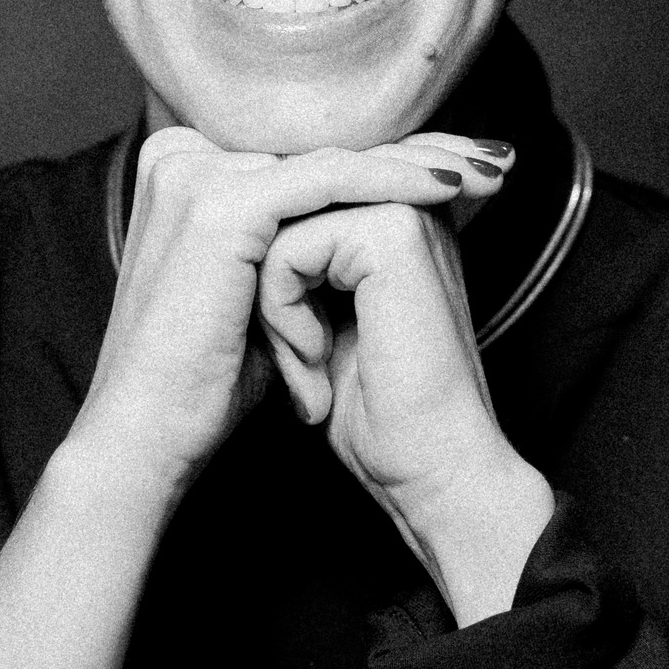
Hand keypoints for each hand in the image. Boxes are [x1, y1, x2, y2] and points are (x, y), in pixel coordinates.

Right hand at [70, 128, 509, 526]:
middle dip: (418, 151)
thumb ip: (300, 241)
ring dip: (419, 163)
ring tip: (490, 171)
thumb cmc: (204, 383)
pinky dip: (394, 182)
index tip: (467, 165)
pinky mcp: (218, 204)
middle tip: (496, 158)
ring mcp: (194, 174)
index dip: (391, 155)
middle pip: (325, 146)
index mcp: (185, 170)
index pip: (309, 150)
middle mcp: (181, 156)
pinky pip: (327, 181)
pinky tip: (448, 188)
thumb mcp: (263, 293)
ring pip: (333, 158)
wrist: (148, 438)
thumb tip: (374, 219)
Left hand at [255, 139, 555, 621]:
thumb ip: (298, 261)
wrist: (431, 469)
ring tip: (309, 363)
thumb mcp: (321, 319)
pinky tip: (318, 360)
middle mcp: (405, 199)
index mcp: (392, 214)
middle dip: (270, 291)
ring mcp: (405, 209)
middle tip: (304, 362)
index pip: (285, 209)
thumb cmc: (378, 413)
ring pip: (277, 227)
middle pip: (277, 211)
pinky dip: (283, 314)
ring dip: (274, 307)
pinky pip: (288, 249)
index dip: (273, 282)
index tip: (309, 351)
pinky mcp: (394, 235)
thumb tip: (237, 232)